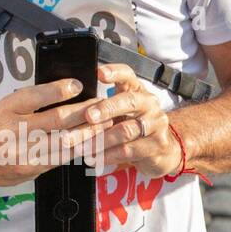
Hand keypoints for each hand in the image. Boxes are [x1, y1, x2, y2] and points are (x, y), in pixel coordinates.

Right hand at [0, 76, 117, 196]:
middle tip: (102, 104)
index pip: (36, 95)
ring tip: (104, 124)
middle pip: (56, 119)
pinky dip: (78, 150)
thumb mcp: (5, 106)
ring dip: (87, 133)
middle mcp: (14, 130)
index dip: (60, 89)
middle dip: (84, 111)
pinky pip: (60, 159)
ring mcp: (23, 153)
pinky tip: (91, 143)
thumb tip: (67, 90)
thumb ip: (33, 100)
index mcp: (8, 109)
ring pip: (63, 142)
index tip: (78, 84)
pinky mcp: (30, 169)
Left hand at [81, 63, 181, 179]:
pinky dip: (109, 155)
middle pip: (128, 101)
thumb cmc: (132, 126)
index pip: (127, 75)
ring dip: (101, 139)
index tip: (99, 73)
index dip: (115, 72)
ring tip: (82, 147)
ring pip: (126, 130)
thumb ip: (101, 106)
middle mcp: (149, 103)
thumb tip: (69, 109)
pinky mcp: (158, 144)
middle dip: (106, 108)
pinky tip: (95, 159)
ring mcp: (156, 123)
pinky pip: (130, 150)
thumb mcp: (120, 112)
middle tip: (88, 116)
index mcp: (136, 90)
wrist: (161, 151)